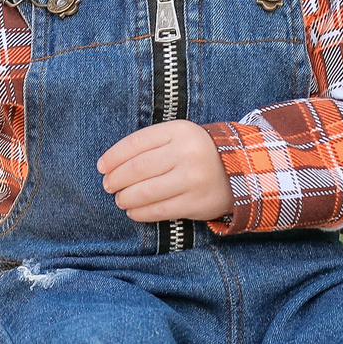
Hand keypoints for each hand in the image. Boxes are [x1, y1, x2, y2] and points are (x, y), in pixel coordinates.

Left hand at [96, 120, 232, 223]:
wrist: (241, 170)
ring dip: (126, 197)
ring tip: (120, 199)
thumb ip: (150, 145)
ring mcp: (193, 179)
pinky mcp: (196, 203)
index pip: (136, 143)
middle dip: (116, 179)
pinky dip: (141, 212)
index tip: (102, 167)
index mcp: (179, 131)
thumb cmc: (198, 153)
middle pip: (138, 168)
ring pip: (146, 191)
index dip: (114, 156)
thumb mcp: (179, 137)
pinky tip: (133, 211)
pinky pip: (160, 210)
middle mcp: (186, 153)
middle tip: (108, 185)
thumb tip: (111, 164)